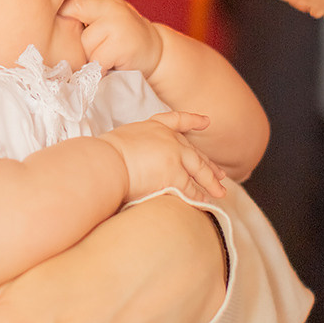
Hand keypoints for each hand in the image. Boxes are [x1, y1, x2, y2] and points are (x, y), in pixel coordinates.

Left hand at [58, 0, 163, 74]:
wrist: (156, 52)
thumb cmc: (123, 38)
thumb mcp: (104, 18)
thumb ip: (83, 11)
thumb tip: (47, 16)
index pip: (69, 1)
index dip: (62, 16)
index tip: (65, 31)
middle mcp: (109, 5)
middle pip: (72, 18)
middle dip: (78, 38)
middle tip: (95, 44)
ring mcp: (116, 23)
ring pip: (84, 44)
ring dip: (92, 55)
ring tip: (108, 53)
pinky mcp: (120, 43)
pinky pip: (96, 60)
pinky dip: (102, 67)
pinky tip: (114, 62)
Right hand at [101, 112, 226, 203]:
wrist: (105, 162)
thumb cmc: (104, 155)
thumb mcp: (122, 141)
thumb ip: (136, 148)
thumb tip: (136, 161)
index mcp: (154, 126)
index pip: (178, 120)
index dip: (193, 120)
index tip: (205, 121)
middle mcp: (169, 139)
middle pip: (194, 152)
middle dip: (208, 165)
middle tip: (220, 174)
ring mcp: (175, 156)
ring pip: (199, 170)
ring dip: (210, 183)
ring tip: (220, 192)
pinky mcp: (175, 175)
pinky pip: (191, 189)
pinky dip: (199, 197)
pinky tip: (205, 202)